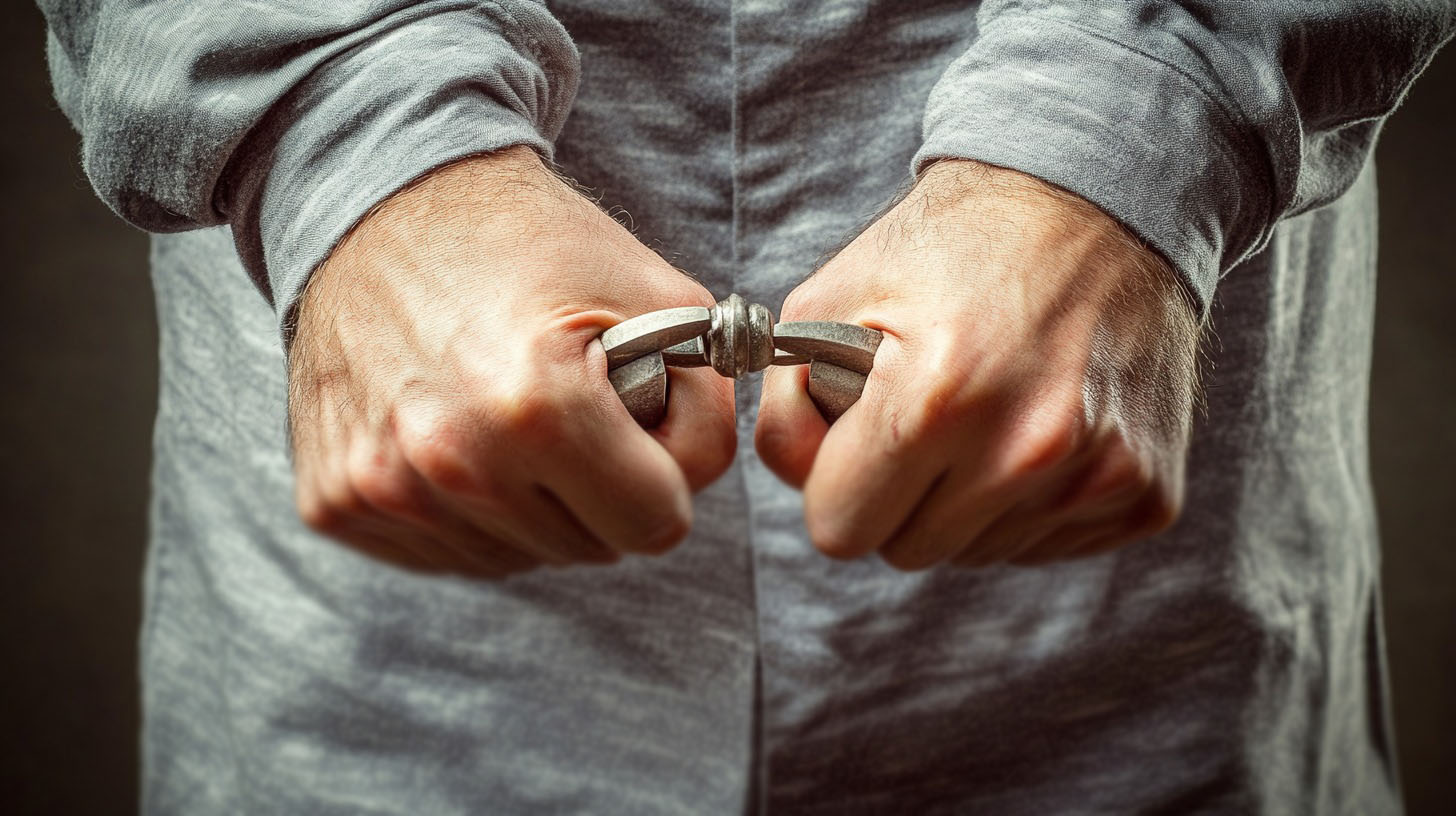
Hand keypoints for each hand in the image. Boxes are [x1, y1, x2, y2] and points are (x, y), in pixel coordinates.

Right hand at [288, 147, 734, 577]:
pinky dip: (465, 512)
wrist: (379, 203)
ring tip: (505, 413)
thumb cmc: (528, 244)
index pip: (656, 525)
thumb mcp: (653, 295)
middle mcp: (452, 461)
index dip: (663, 474)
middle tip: (568, 403)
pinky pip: (445, 554)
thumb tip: (698, 480)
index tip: (637, 422)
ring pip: (517, 558)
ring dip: (531, 505)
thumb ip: (707, 403)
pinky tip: (452, 433)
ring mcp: (382, 490)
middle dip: (598, 488)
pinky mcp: (334, 503)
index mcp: (538, 408)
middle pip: (589, 548)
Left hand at [756, 160, 1199, 568]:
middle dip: (900, 495)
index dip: (837, 485)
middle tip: (927, 414)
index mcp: (933, 400)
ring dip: (968, 499)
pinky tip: (1044, 423)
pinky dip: (1032, 501)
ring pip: (978, 553)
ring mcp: (1097, 477)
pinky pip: (1047, 546)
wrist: (1098, 203)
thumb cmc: (951, 249)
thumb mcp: (833, 300)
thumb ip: (788, 409)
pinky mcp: (1147, 493)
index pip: (840, 532)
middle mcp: (1023, 450)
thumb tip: (803, 484)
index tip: (859, 439)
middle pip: (908, 550)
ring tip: (991, 407)